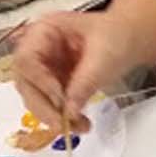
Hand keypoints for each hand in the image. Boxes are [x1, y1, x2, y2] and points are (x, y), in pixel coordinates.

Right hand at [13, 11, 138, 131]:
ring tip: (78, 126)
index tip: (59, 98)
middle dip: (44, 107)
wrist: (129, 40)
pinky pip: (50, 106)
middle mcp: (39, 50)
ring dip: (53, 117)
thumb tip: (69, 110)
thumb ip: (85, 83)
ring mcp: (45, 69)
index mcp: (45, 30)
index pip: (26, 59)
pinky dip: (63, 118)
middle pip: (26, 83)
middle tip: (62, 124)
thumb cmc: (117, 35)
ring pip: (35, 99)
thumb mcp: (104, 56)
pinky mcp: (54, 86)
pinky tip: (80, 124)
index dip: (40, 81)